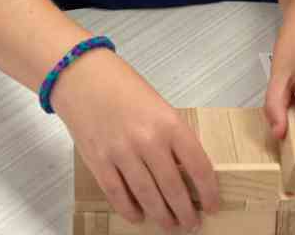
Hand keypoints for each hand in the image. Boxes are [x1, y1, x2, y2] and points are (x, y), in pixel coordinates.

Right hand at [53, 48, 219, 231]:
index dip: (208, 191)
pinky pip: (119, 195)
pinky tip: (138, 216)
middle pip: (174, 189)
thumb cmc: (122, 86)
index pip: (198, 166)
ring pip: (148, 197)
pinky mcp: (99, 163)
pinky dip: (130, 210)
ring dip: (162, 216)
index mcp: (169, 123)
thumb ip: (171, 135)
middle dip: (185, 212)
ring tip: (170, 225)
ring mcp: (122, 154)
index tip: (212, 205)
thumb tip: (184, 170)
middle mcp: (148, 141)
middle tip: (191, 224)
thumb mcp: (158, 105)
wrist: (83, 75)